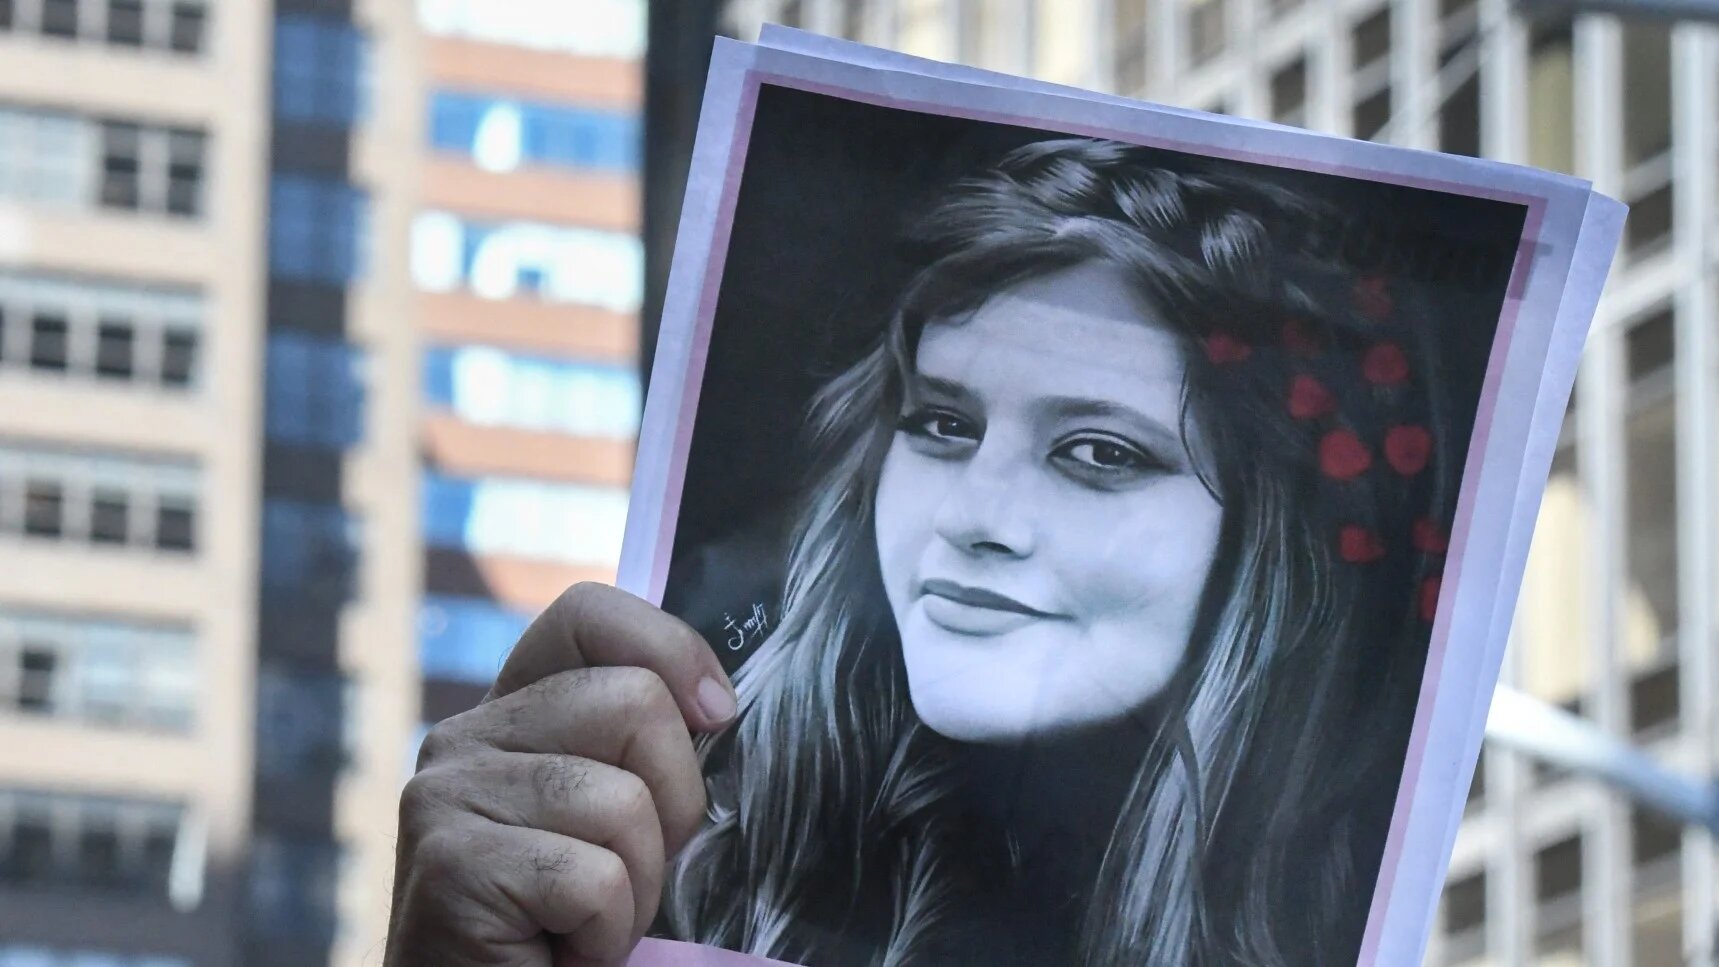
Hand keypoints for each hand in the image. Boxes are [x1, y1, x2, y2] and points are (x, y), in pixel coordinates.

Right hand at [385, 583, 735, 966]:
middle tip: (626, 873)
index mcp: (510, 713)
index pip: (588, 614)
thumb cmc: (564, 927)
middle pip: (634, 701)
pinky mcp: (449, 865)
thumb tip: (717, 702)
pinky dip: (606, 935)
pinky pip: (593, 879)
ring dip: (637, 888)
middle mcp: (464, 737)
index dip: (671, 649)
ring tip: (586, 924)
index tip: (715, 714)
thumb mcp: (612, 818)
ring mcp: (446, 796)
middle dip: (672, 802)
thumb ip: (637, 749)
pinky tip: (559, 953)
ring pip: (622, 800)